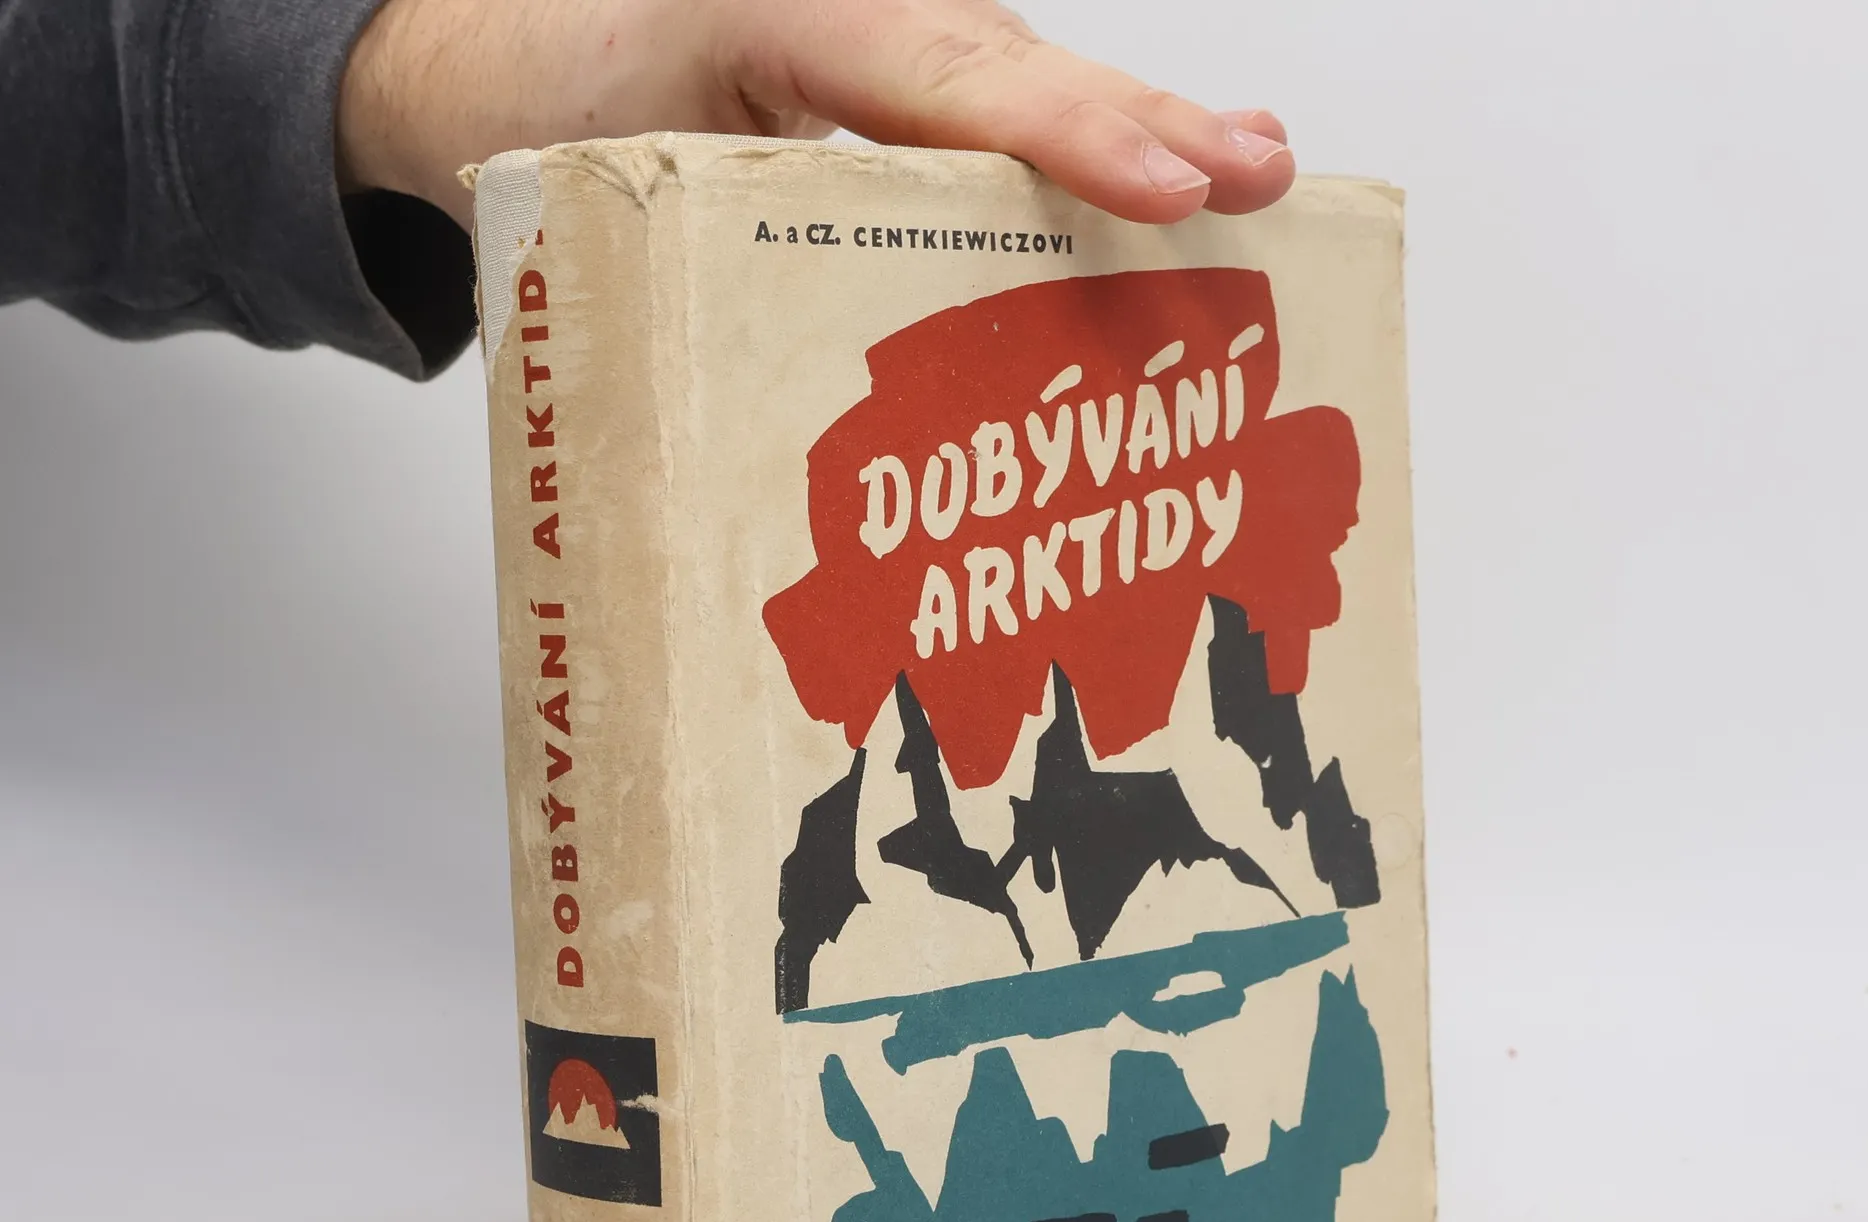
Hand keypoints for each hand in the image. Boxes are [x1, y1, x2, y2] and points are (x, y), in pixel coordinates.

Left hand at [337, 0, 1295, 229]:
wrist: (495, 62)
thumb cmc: (546, 108)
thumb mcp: (600, 185)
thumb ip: (698, 251)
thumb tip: (813, 416)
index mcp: (783, 14)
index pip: (944, 75)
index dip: (1062, 136)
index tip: (1159, 186)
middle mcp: (851, 15)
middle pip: (1015, 70)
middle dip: (1141, 128)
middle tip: (1252, 178)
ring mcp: (879, 44)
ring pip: (1021, 88)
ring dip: (1141, 136)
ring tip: (1253, 178)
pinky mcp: (889, 91)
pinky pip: (994, 115)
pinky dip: (1085, 150)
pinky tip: (1172, 173)